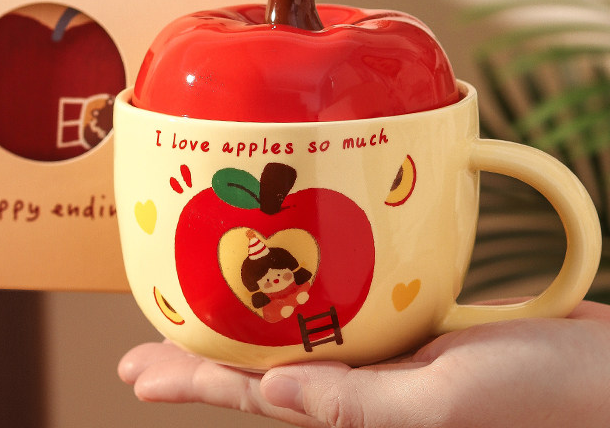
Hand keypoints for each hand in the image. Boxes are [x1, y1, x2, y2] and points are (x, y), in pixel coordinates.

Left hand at [118, 301, 609, 426]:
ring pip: (294, 341)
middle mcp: (362, 387)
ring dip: (243, 329)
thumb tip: (275, 397)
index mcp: (361, 412)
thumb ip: (363, 409)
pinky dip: (302, 299)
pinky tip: (285, 286)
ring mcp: (385, 358)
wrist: (606, 372)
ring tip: (196, 314)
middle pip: (260, 372)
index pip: (256, 397)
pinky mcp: (412, 328)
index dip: (192, 383)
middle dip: (198, 363)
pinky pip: (341, 314)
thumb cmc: (544, 395)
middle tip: (140, 351)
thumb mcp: (449, 403)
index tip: (136, 372)